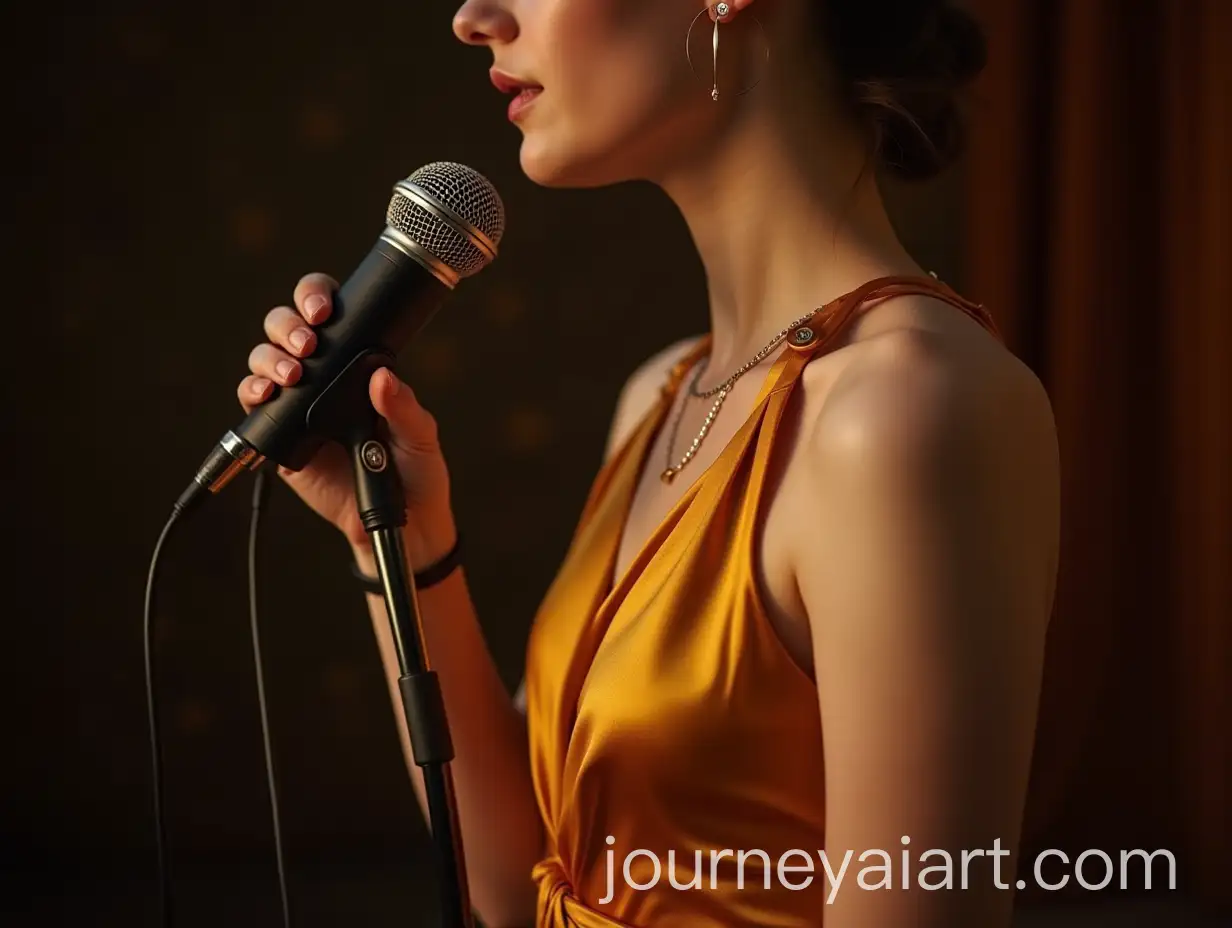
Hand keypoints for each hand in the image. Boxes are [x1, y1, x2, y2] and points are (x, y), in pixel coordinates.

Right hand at [237, 272, 456, 568]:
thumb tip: (382, 377)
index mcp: (357, 364)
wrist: (401, 521)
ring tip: (291, 376)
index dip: (315, 297)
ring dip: (269, 359)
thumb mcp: (422, 436)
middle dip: (287, 326)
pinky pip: (254, 407)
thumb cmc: (417, 472)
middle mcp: (323, 376)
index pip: (329, 313)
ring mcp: (298, 404)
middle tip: (307, 345)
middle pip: (285, 328)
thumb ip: (404, 408)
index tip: (323, 310)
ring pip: (264, 361)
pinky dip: (251, 393)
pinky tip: (264, 395)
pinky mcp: (281, 436)